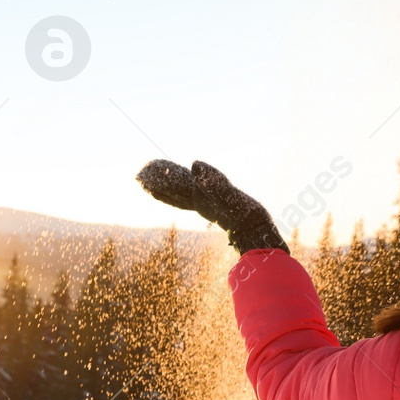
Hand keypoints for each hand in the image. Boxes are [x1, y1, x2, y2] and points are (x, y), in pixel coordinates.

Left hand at [136, 159, 288, 254]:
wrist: (258, 235)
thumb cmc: (246, 216)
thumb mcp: (230, 194)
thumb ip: (213, 179)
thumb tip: (194, 164)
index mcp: (200, 198)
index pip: (173, 186)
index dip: (160, 178)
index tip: (144, 171)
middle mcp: (200, 203)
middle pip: (172, 193)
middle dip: (157, 184)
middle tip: (141, 176)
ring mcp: (207, 207)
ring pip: (180, 198)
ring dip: (166, 190)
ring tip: (154, 184)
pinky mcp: (215, 209)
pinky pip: (192, 201)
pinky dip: (183, 196)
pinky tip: (186, 194)